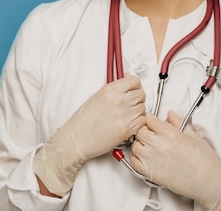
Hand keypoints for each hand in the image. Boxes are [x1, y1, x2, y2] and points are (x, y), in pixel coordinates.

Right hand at [34, 74, 145, 195]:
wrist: (77, 139)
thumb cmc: (83, 121)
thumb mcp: (96, 97)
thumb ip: (113, 90)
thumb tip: (125, 84)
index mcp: (110, 90)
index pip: (135, 81)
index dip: (134, 85)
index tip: (132, 89)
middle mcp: (119, 100)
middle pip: (141, 94)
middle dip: (136, 99)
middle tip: (129, 104)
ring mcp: (125, 115)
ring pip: (143, 108)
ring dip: (137, 112)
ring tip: (126, 116)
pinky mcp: (128, 129)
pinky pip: (142, 121)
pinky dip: (138, 123)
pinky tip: (128, 124)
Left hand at [130, 111, 220, 210]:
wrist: (209, 182)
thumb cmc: (206, 161)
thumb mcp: (194, 136)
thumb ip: (179, 122)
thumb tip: (170, 114)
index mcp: (171, 133)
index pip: (149, 119)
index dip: (149, 119)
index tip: (151, 123)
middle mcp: (160, 145)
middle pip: (140, 131)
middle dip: (143, 131)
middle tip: (149, 135)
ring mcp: (154, 159)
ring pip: (135, 146)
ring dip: (139, 144)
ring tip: (147, 147)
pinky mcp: (151, 173)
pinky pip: (134, 162)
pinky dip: (135, 158)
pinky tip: (143, 158)